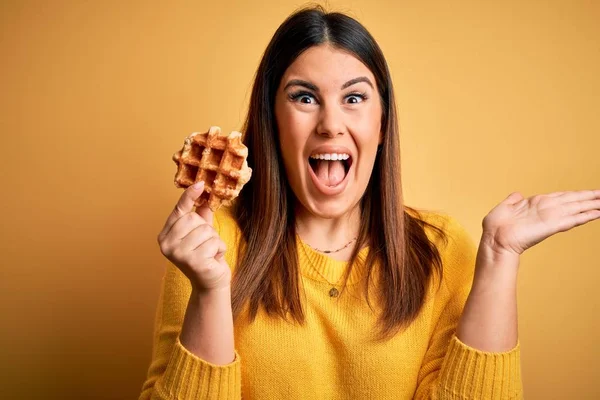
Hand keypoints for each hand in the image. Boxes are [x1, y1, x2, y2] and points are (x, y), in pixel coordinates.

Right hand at [157, 182, 230, 291]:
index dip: (189, 197)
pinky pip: (214, 243)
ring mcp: (178, 254)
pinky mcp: (193, 262)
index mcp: (165, 236)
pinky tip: (213, 260)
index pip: (178, 211)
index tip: (200, 183)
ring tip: (210, 253)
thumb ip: (200, 216)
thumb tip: (203, 194)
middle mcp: (167, 245)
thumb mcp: (201, 233)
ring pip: (206, 230)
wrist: (210, 283)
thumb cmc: (205, 257)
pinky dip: (219, 250)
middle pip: (193, 219)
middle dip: (206, 229)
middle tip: (205, 245)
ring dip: (214, 241)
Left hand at [480, 189, 599, 256]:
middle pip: (573, 201)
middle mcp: (546, 209)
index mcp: (537, 203)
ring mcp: (550, 218)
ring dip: (592, 205)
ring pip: (576, 209)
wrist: (494, 239)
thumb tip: (518, 194)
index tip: (589, 193)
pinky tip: (598, 213)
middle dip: (590, 198)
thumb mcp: (504, 207)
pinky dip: (585, 216)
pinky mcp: (551, 226)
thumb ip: (513, 200)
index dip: (576, 194)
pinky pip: (572, 219)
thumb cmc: (496, 226)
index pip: (562, 197)